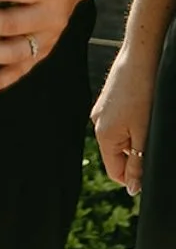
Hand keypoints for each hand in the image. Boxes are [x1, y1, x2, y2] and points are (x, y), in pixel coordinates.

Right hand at [93, 50, 156, 192]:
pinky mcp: (106, 102)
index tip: (151, 164)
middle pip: (116, 156)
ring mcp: (100, 112)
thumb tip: (131, 190)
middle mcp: (97, 124)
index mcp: (103, 136)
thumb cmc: (142, 95)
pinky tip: (141, 110)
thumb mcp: (144, 134)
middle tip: (152, 138)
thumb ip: (136, 163)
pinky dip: (131, 125)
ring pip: (118, 139)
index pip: (115, 172)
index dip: (134, 175)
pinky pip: (117, 124)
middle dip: (135, 155)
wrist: (138, 58)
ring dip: (134, 139)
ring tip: (147, 120)